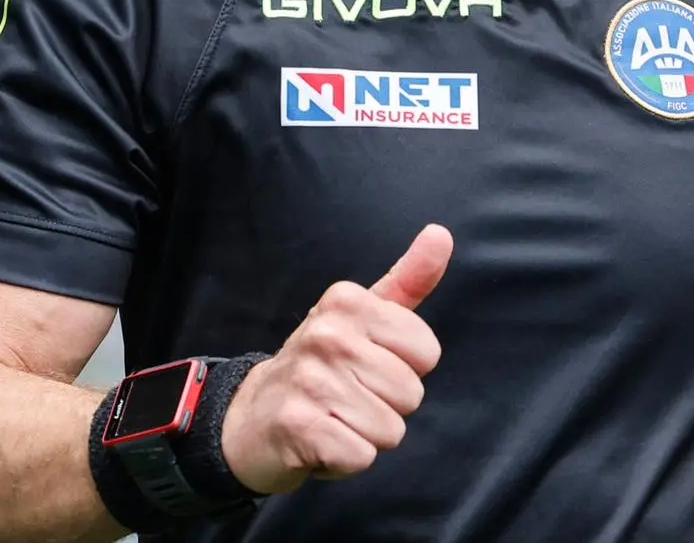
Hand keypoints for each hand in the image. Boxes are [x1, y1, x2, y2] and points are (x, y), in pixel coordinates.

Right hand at [220, 224, 452, 495]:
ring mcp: (310, 381)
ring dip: (366, 435)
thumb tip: (441, 233)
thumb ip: (408, 279)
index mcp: (347, 302)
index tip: (368, 364)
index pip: (427, 352)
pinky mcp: (300, 428)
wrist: (252, 418)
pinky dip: (346, 460)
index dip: (404, 368)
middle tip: (348, 396)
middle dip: (386, 406)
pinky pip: (362, 457)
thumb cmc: (321, 366)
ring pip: (390, 430)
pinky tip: (321, 440)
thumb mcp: (364, 316)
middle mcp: (326, 334)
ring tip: (335, 417)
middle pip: (411, 394)